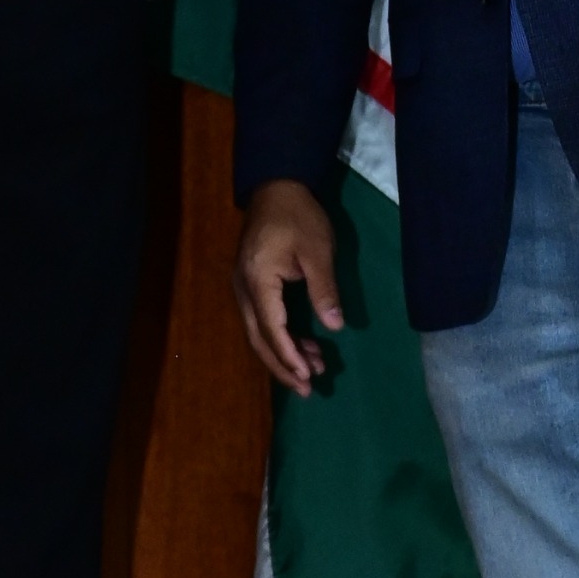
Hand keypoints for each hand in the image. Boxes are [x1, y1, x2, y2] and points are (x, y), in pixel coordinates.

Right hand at [234, 179, 344, 394]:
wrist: (275, 187)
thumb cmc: (298, 216)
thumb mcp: (318, 250)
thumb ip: (324, 289)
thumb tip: (335, 327)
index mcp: (258, 280)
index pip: (271, 328)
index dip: (289, 355)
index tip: (308, 376)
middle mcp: (243, 290)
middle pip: (259, 338)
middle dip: (283, 366)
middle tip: (307, 391)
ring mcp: (243, 288)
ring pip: (258, 333)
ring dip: (284, 354)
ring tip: (314, 371)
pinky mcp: (250, 286)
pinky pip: (261, 321)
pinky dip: (281, 337)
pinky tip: (303, 346)